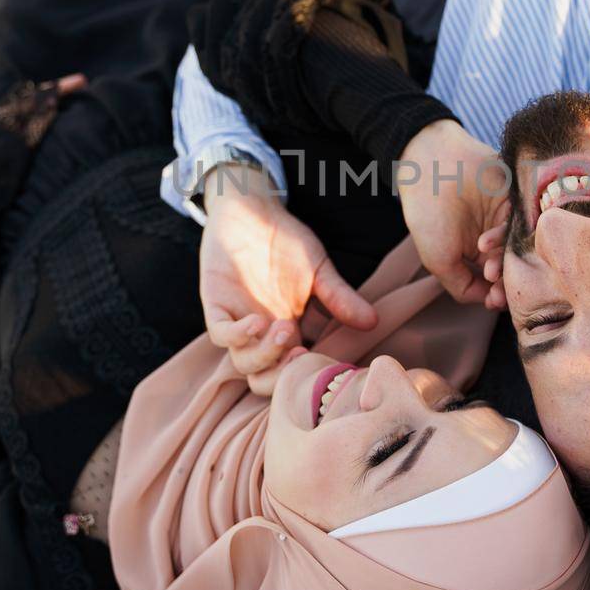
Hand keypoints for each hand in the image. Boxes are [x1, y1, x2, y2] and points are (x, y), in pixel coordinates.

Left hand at [199, 164, 376, 392]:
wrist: (253, 210)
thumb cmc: (287, 242)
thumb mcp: (320, 271)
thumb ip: (341, 298)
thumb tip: (373, 321)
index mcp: (288, 332)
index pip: (294, 371)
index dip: (308, 375)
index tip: (326, 363)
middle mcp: (262, 335)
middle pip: (264, 379)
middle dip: (281, 376)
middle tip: (301, 354)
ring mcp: (238, 322)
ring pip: (243, 363)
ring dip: (266, 354)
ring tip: (285, 328)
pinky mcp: (216, 305)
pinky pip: (220, 333)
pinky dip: (237, 335)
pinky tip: (257, 322)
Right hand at [397, 120, 510, 305]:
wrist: (430, 167)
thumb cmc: (428, 214)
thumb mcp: (439, 262)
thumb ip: (463, 287)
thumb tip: (490, 303)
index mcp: (480, 252)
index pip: (501, 279)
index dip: (501, 293)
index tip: (494, 300)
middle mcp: (498, 235)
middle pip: (516, 263)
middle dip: (506, 279)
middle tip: (493, 282)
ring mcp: (510, 216)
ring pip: (520, 246)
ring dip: (504, 259)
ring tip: (486, 262)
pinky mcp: (519, 196)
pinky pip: (525, 223)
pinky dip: (505, 236)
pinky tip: (485, 240)